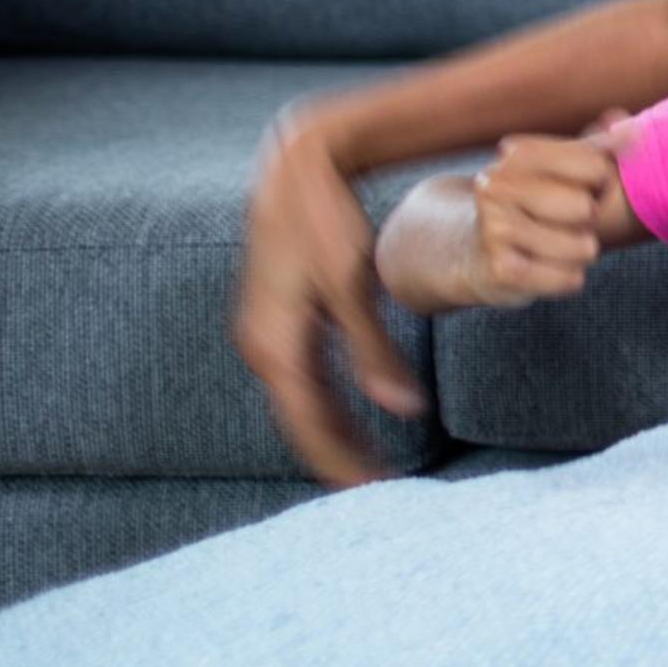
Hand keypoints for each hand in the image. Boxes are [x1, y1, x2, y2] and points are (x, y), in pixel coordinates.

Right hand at [232, 113, 424, 485]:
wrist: (295, 175)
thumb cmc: (326, 222)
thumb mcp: (356, 288)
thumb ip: (377, 353)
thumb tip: (405, 410)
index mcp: (276, 345)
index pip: (310, 424)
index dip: (342, 461)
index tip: (375, 492)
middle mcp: (261, 348)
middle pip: (302, 422)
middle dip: (340, 458)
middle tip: (382, 491)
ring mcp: (264, 338)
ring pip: (301, 405)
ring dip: (335, 437)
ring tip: (374, 468)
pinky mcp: (277, 326)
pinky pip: (303, 382)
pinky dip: (329, 408)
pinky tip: (356, 424)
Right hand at [461, 114, 633, 306]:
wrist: (478, 254)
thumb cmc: (535, 206)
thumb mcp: (562, 170)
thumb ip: (596, 147)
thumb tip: (626, 122)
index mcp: (516, 155)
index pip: (595, 166)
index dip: (602, 182)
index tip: (584, 187)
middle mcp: (498, 187)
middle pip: (586, 208)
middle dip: (587, 220)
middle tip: (563, 221)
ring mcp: (495, 229)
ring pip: (582, 247)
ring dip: (580, 252)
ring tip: (554, 245)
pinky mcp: (502, 270)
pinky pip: (569, 278)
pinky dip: (568, 278)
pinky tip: (546, 268)